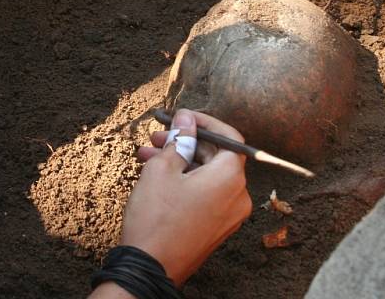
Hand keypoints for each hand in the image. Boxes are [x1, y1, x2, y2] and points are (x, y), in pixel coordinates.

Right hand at [120, 109, 251, 285]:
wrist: (150, 267)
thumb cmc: (156, 217)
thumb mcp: (162, 168)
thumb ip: (178, 140)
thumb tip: (186, 120)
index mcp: (230, 178)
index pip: (229, 137)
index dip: (204, 121)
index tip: (182, 117)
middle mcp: (237, 196)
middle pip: (216, 156)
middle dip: (185, 142)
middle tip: (157, 136)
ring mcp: (229, 215)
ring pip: (207, 175)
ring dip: (180, 161)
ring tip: (147, 155)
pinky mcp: (216, 227)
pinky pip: (206, 193)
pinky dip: (185, 180)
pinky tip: (157, 175)